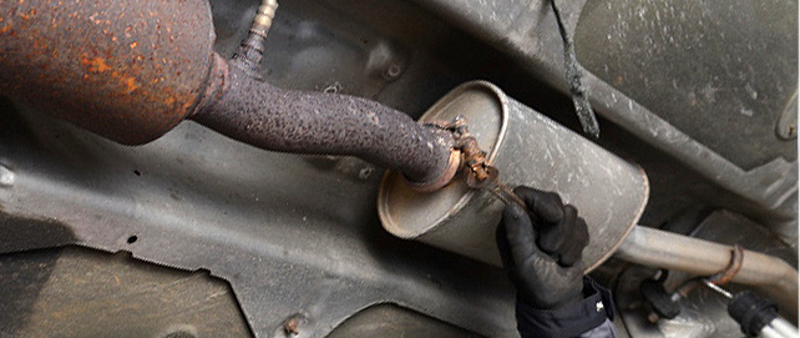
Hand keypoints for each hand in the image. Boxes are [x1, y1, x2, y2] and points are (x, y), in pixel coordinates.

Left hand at [496, 186, 589, 309]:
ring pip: (570, 212)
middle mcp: (531, 218)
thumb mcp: (523, 263)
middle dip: (557, 228)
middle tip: (549, 249)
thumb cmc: (535, 283)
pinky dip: (577, 245)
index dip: (540, 200)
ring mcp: (551, 223)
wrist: (558, 300)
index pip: (524, 193)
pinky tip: (566, 258)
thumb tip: (511, 206)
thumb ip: (517, 235)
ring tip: (556, 257)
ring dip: (567, 240)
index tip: (553, 216)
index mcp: (513, 223)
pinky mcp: (569, 230)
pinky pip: (582, 225)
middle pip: (552, 199)